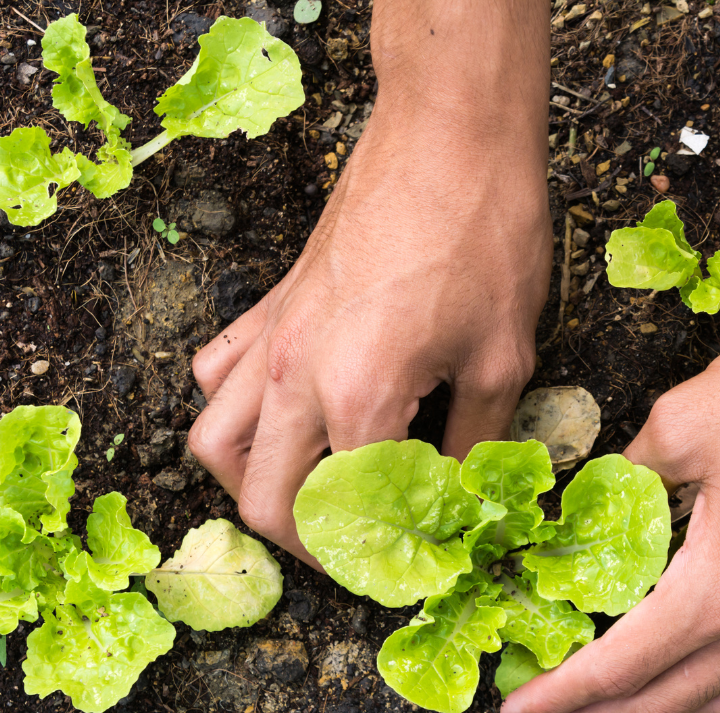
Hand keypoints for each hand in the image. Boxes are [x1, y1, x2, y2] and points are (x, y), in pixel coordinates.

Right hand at [188, 49, 549, 566]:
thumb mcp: (503, 358)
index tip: (416, 570)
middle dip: (310, 547)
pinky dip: (236, 415)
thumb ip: (476, 445)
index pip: (348, 517)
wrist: (449, 135)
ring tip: (312, 500)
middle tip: (363, 554)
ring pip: (216, 445)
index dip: (383, 559)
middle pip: (264, 502)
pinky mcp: (272, 305)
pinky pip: (219, 377)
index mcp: (358, 398)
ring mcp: (273, 339)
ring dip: (255, 488)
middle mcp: (296, 376)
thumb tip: (464, 502)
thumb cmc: (484, 235)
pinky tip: (287, 421)